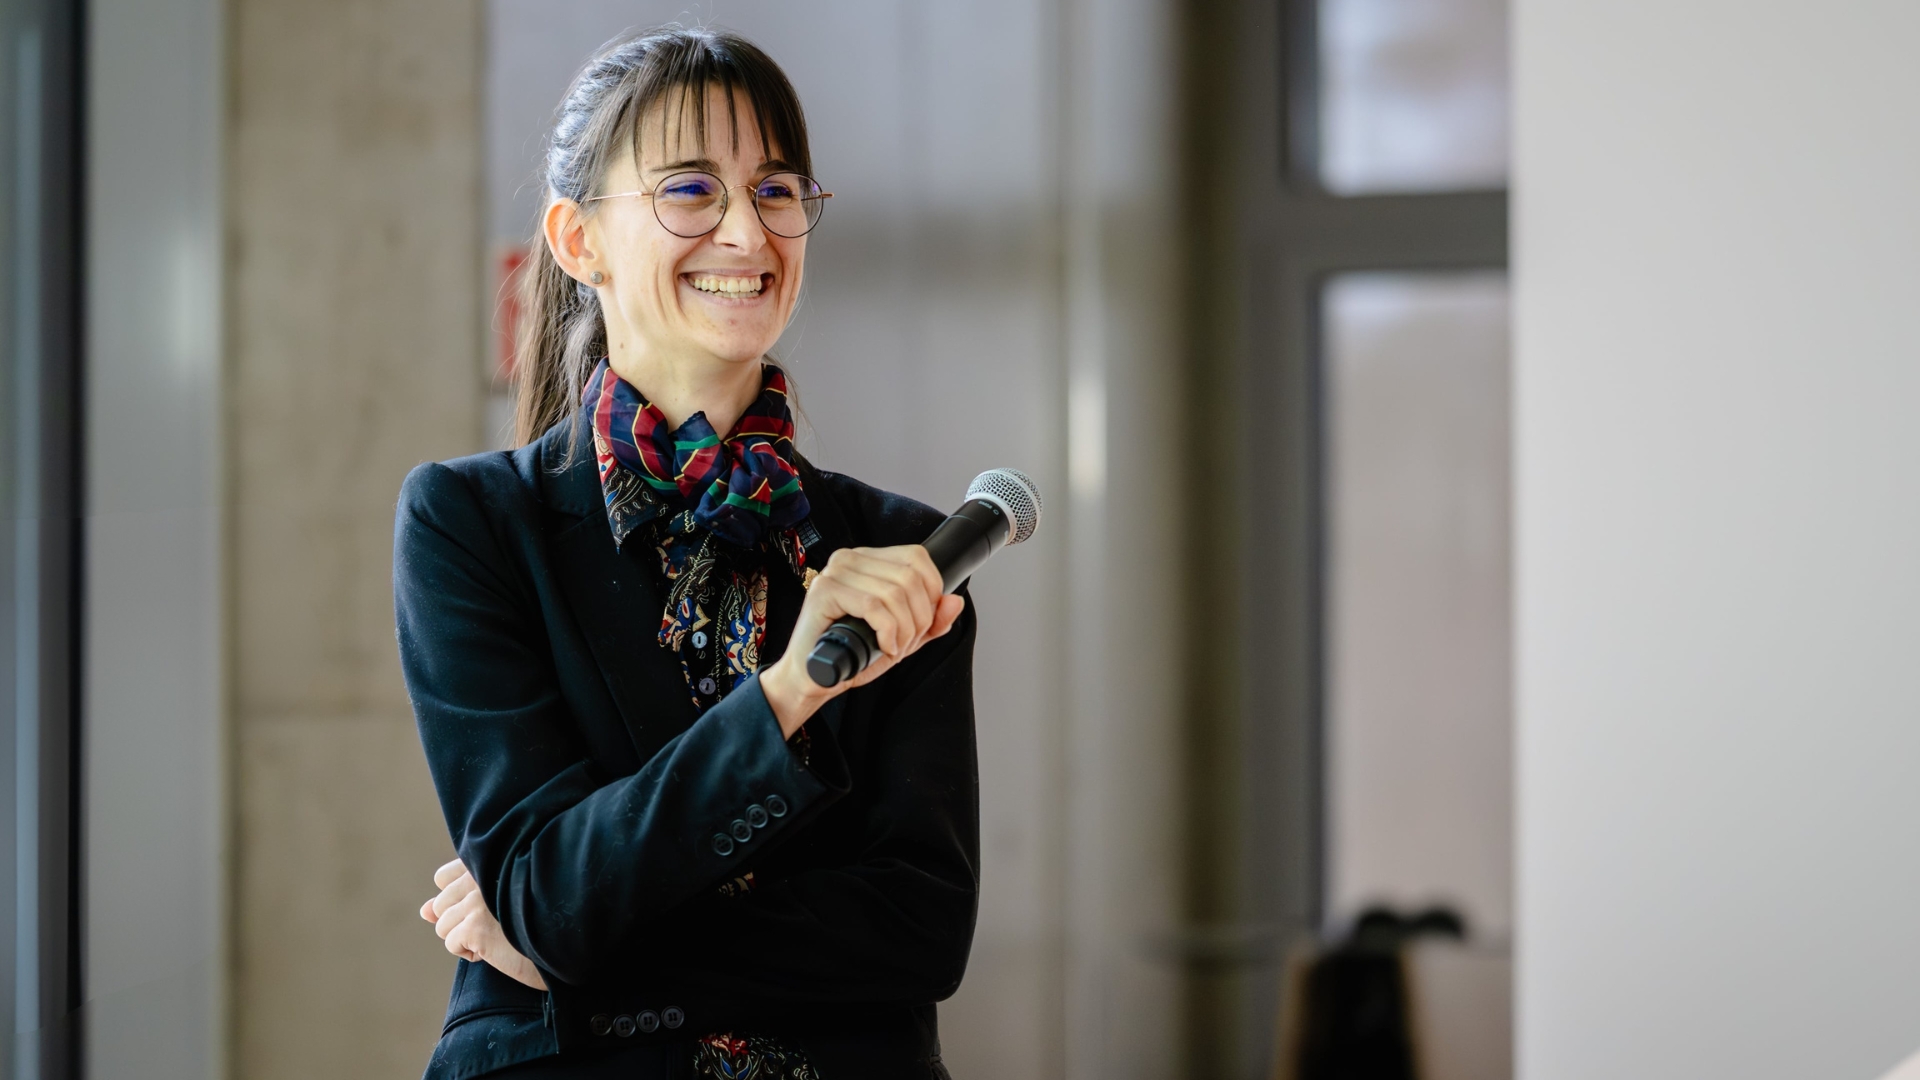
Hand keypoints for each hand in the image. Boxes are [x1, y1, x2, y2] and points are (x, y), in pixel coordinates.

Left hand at [419, 858, 546, 989]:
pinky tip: (496, 949)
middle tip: (496, 925)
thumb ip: (458, 900)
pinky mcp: (475, 926)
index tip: (483, 908)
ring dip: (466, 937)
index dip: (456, 899)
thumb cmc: (535, 918)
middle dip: (461, 921)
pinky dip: (470, 952)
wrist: (563, 941)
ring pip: (443, 926)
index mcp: (488, 860)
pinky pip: (451, 943)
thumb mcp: (494, 903)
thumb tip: (424, 911)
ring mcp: (476, 900)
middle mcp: (479, 875)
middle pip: (440, 905)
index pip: (443, 878)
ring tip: (498, 936)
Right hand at [759, 544, 964, 736]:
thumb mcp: (903, 637)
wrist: (814, 678)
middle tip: (906, 643)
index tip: (923, 622)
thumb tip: (956, 601)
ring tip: (893, 648)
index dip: (932, 591)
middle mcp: (849, 558)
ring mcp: (834, 572)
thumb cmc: (852, 654)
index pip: (917, 557)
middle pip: (910, 577)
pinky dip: (888, 632)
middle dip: (919, 618)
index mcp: (868, 559)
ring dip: (904, 630)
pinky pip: (874, 606)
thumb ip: (931, 621)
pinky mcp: (824, 591)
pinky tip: (883, 647)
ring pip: (895, 593)